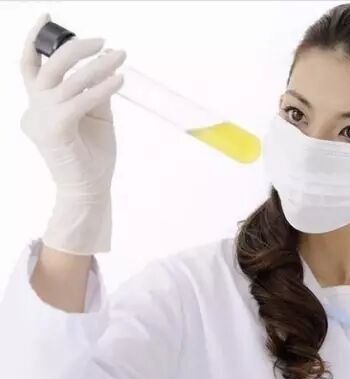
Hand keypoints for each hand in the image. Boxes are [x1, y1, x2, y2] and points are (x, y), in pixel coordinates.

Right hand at [19, 13, 126, 254]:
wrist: (91, 190)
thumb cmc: (92, 155)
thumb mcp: (94, 116)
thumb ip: (93, 91)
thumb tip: (104, 64)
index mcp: (38, 106)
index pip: (30, 67)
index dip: (35, 39)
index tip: (49, 17)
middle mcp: (34, 111)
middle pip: (46, 68)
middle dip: (74, 49)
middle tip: (102, 41)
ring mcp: (42, 121)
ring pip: (66, 82)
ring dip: (96, 66)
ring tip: (119, 56)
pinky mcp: (56, 132)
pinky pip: (79, 101)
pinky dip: (100, 88)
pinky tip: (118, 80)